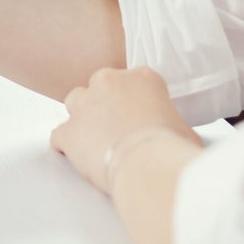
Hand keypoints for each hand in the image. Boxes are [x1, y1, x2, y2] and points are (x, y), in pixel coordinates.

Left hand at [50, 67, 198, 193]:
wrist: (147, 165)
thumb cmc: (170, 148)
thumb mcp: (184, 129)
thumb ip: (173, 124)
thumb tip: (179, 138)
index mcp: (142, 77)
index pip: (133, 80)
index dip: (133, 100)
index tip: (137, 114)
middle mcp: (110, 82)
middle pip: (101, 85)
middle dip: (105, 103)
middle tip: (116, 127)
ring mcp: (85, 104)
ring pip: (75, 101)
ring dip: (82, 117)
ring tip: (94, 139)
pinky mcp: (69, 130)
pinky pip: (59, 135)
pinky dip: (66, 145)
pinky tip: (75, 156)